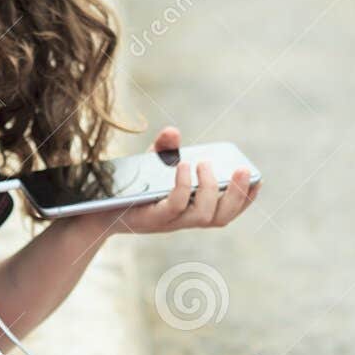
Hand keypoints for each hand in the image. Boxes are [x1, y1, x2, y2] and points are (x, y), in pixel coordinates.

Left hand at [79, 124, 261, 239]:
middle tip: (241, 170)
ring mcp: (169, 222)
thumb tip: (172, 132)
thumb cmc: (129, 188)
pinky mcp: (152, 219)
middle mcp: (184, 219)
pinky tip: (183, 166)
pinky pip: (174, 206)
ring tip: (204, 163)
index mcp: (192, 208)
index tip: (259, 179)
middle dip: (237, 195)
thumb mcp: (150, 165)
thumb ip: (164, 149)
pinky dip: (183, 186)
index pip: (228, 210)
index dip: (246, 199)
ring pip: (203, 216)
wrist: (95, 209)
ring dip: (210, 189)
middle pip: (221, 217)